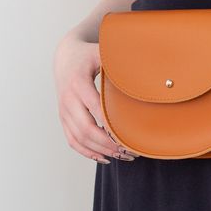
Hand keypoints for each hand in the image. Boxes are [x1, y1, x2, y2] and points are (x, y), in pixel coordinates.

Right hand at [52, 33, 138, 162]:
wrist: (64, 58)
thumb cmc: (88, 55)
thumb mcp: (102, 53)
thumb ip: (120, 61)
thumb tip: (147, 69)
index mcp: (79, 83)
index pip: (95, 109)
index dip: (111, 124)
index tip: (129, 135)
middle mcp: (68, 100)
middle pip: (86, 129)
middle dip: (108, 144)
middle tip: (130, 150)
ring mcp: (63, 112)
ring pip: (79, 139)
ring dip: (101, 151)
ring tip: (123, 156)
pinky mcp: (63, 119)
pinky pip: (72, 141)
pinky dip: (88, 152)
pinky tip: (105, 157)